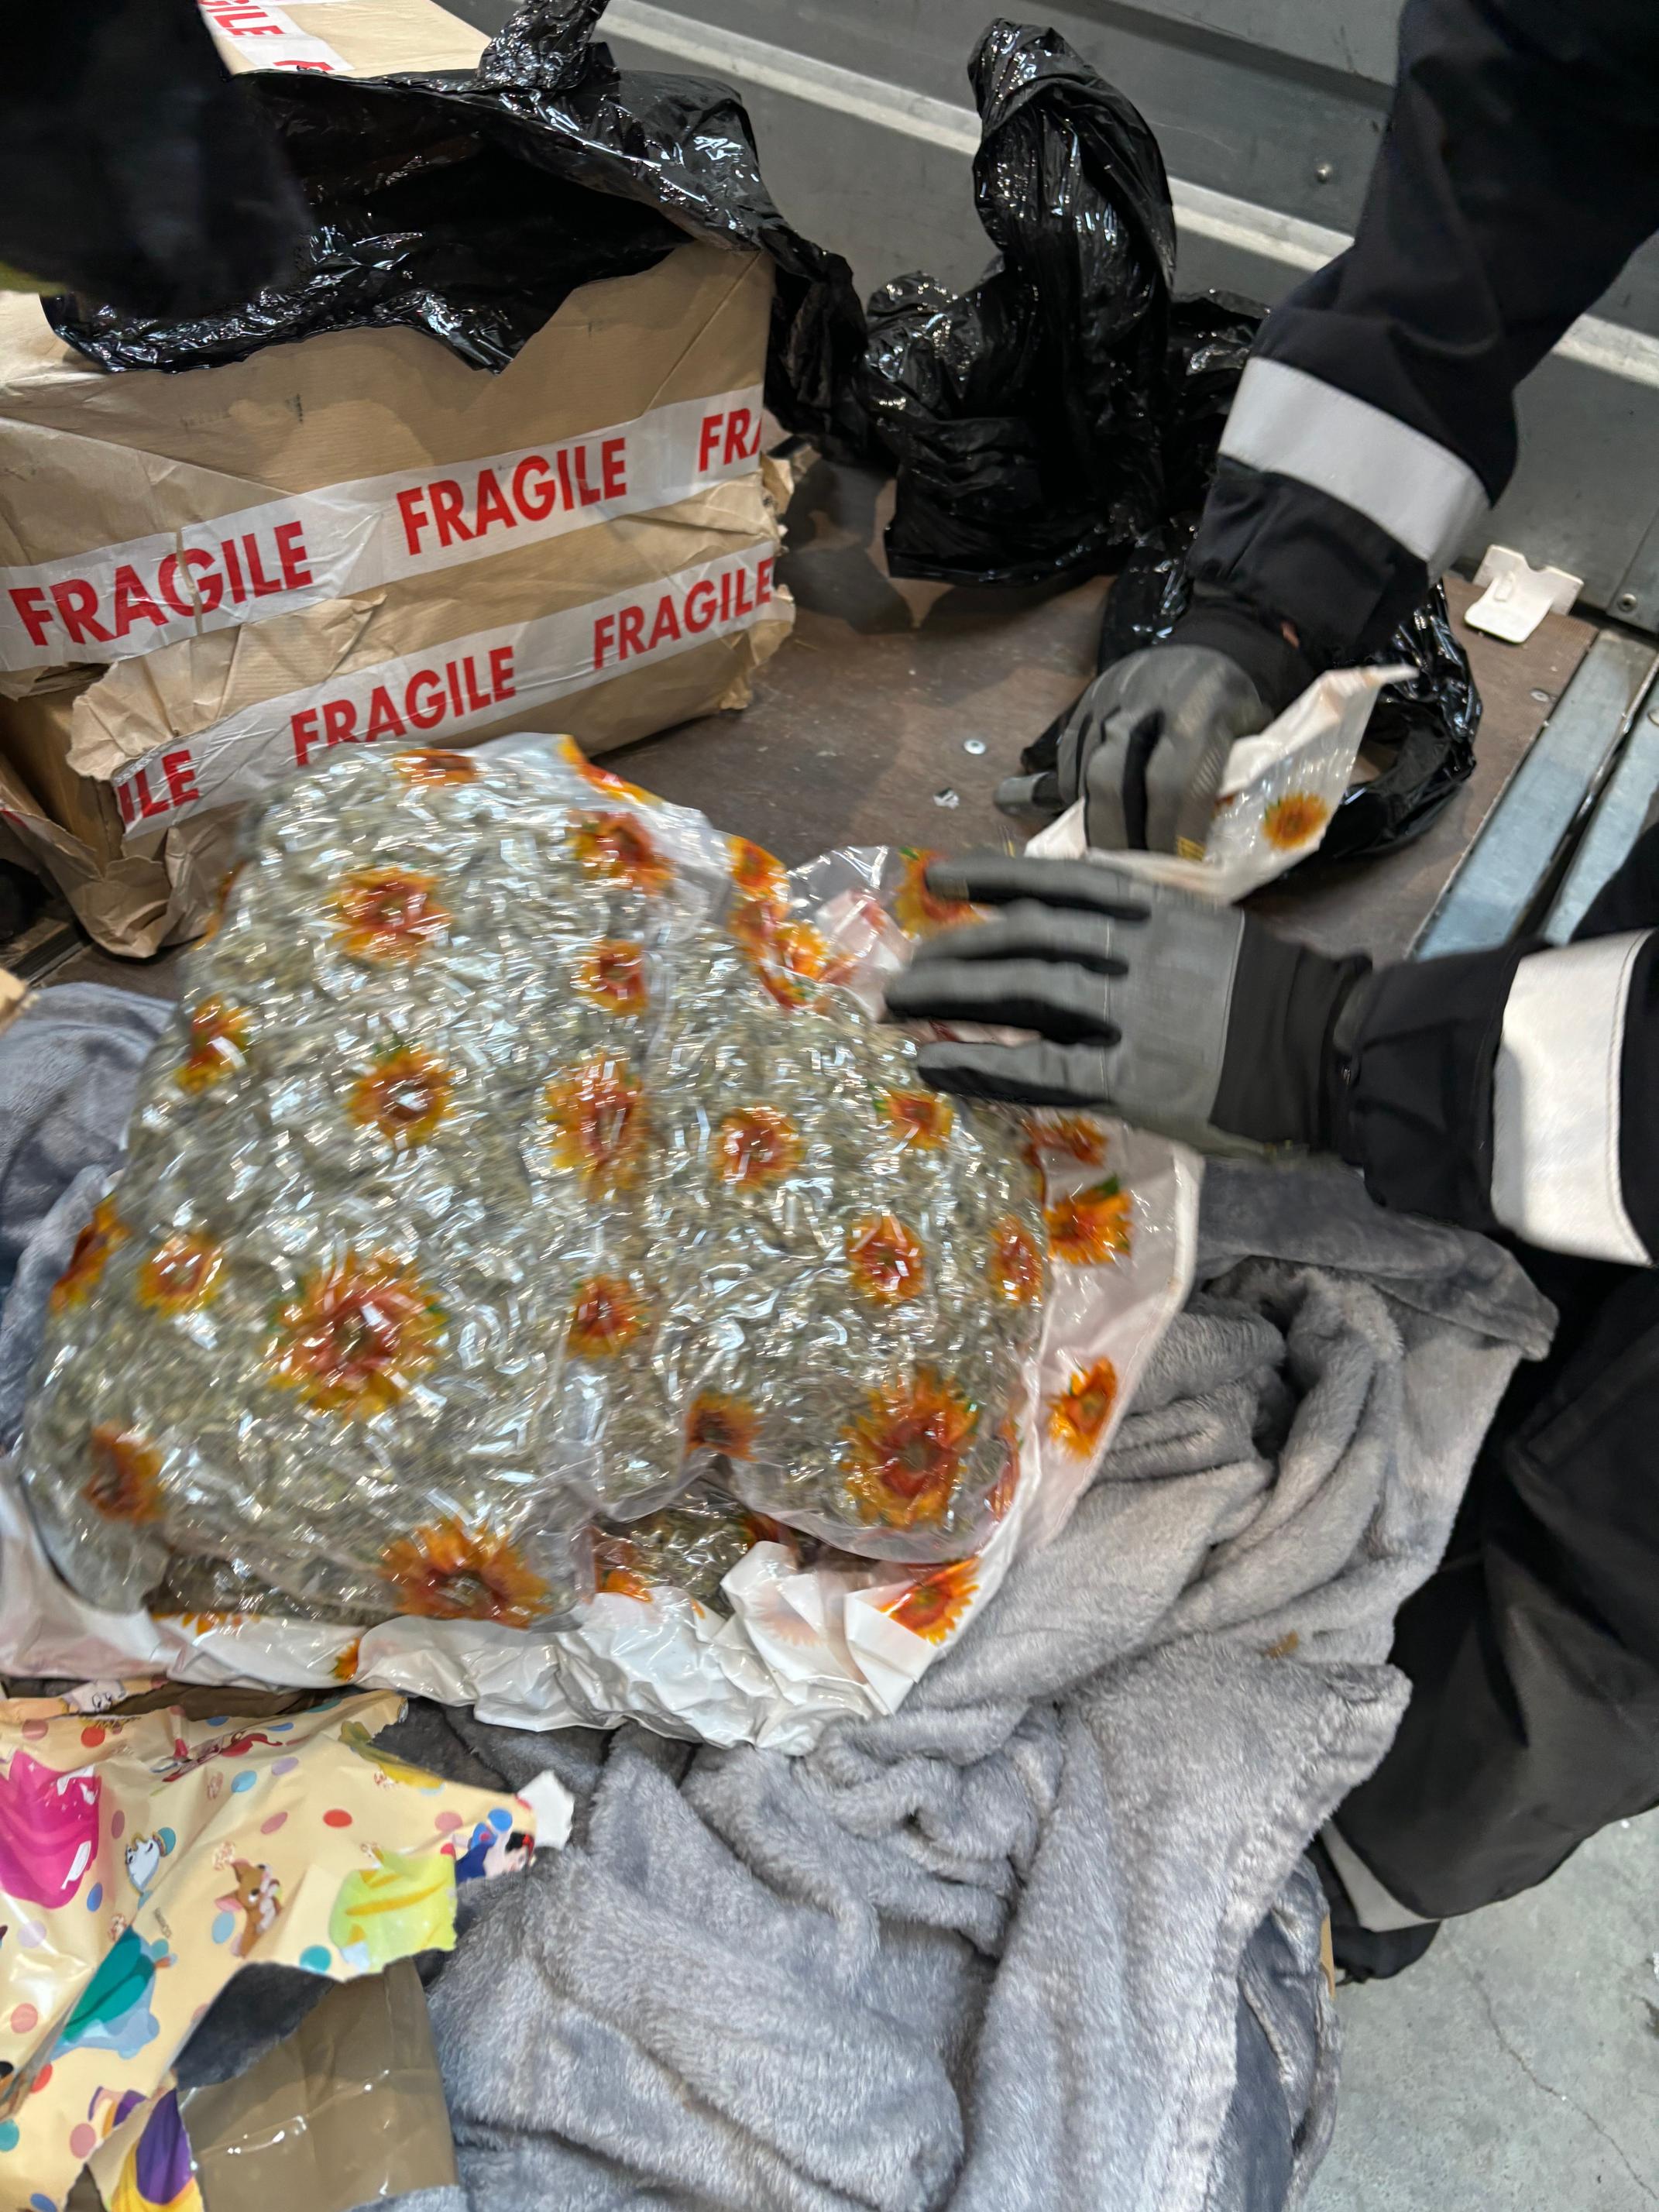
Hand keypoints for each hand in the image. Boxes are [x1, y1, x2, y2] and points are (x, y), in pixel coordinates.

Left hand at [883, 854, 1368, 1151]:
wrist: (1340, 1061)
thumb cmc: (1285, 1007)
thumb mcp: (1218, 943)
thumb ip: (1152, 939)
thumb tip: (1076, 949)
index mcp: (1164, 912)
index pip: (1062, 882)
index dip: (995, 876)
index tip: (941, 878)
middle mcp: (1143, 952)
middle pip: (1028, 938)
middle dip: (958, 949)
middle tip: (907, 967)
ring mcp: (1137, 1014)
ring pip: (1024, 992)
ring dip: (952, 997)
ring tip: (900, 1008)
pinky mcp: (1134, 1079)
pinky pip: (1039, 1071)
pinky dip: (980, 1068)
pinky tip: (935, 1068)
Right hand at [1053, 644, 1269, 854]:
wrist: (1210, 648)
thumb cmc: (1233, 705)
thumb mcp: (1252, 735)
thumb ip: (1230, 782)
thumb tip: (1202, 851)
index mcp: (1203, 709)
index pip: (1176, 783)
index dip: (1171, 831)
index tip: (1173, 865)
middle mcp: (1150, 700)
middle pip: (1117, 780)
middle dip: (1120, 835)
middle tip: (1129, 870)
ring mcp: (1112, 698)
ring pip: (1088, 772)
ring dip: (1098, 822)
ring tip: (1112, 855)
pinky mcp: (1087, 701)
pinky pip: (1070, 759)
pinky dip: (1079, 795)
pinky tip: (1098, 816)